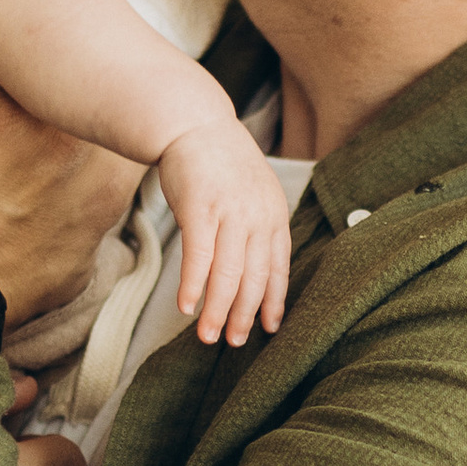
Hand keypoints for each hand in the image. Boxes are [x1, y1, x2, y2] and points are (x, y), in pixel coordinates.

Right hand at [155, 117, 293, 345]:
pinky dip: (194, 285)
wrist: (194, 123)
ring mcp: (230, 212)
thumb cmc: (220, 162)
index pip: (279, 266)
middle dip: (246, 314)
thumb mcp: (253, 191)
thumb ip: (258, 225)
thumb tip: (254, 268)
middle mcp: (258, 216)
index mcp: (274, 214)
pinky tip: (187, 307)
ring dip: (218, 310)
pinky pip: (199, 256)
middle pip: (255, 276)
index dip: (274, 300)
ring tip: (210, 337)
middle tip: (236, 342)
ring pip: (228, 273)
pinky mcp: (200, 208)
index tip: (270, 328)